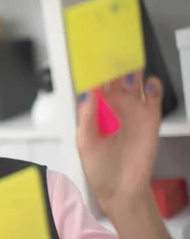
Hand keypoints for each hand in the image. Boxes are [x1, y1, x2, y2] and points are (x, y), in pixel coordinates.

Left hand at [76, 71, 162, 213]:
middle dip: (113, 64)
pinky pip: (153, 94)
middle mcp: (114, 107)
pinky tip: (147, 85)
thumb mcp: (85, 143)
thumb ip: (86, 118)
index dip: (93, 71)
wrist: (122, 188)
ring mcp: (132, 110)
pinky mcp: (150, 117)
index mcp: (95, 111)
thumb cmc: (99, 168)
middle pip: (115, 77)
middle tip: (112, 50)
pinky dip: (152, 85)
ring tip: (129, 62)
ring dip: (133, 69)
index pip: (94, 84)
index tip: (91, 58)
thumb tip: (88, 95)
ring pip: (134, 80)